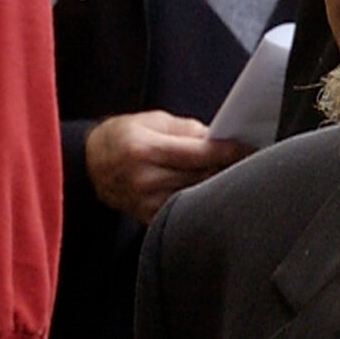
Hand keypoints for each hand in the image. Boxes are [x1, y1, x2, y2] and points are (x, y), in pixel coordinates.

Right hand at [84, 109, 235, 223]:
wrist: (90, 163)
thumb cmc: (123, 136)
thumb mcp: (153, 121)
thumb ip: (187, 129)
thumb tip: (219, 138)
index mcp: (144, 149)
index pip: (197, 153)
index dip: (227, 151)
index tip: (249, 147)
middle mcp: (144, 178)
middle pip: (200, 175)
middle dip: (225, 166)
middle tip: (248, 158)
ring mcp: (145, 202)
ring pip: (195, 194)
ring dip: (214, 184)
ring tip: (230, 172)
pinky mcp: (147, 217)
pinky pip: (182, 209)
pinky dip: (197, 198)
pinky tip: (207, 189)